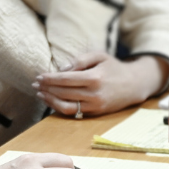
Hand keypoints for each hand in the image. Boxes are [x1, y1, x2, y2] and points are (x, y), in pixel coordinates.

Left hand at [33, 52, 168, 116]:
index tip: (39, 76)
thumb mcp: (100, 56)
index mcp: (95, 78)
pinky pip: (74, 112)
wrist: (134, 85)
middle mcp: (95, 94)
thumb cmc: (113, 68)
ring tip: (40, 94)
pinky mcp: (96, 113)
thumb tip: (62, 68)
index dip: (50, 79)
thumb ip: (81, 59)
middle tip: (35, 84)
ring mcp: (96, 105)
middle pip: (63, 93)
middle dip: (46, 88)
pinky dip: (60, 107)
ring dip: (50, 100)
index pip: (66, 79)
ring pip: (66, 106)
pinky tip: (51, 100)